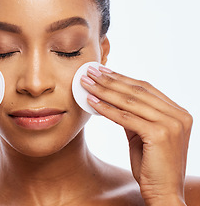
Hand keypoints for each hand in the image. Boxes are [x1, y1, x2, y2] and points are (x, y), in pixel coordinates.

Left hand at [81, 66, 191, 205]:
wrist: (163, 193)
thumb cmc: (152, 166)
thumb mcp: (142, 136)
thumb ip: (133, 117)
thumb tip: (111, 99)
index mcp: (177, 112)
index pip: (145, 88)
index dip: (121, 78)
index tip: (103, 71)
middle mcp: (178, 115)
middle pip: (137, 91)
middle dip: (110, 80)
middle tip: (90, 71)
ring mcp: (171, 124)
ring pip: (130, 101)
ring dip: (104, 90)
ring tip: (86, 83)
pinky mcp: (160, 135)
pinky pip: (125, 117)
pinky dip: (106, 108)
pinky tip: (91, 101)